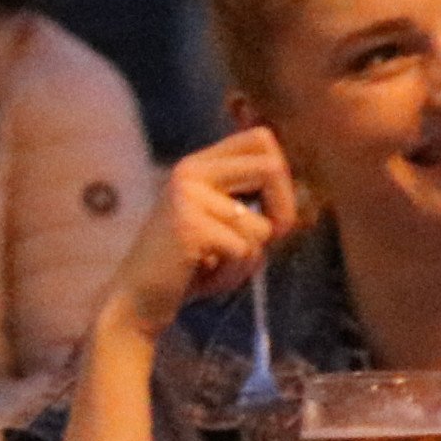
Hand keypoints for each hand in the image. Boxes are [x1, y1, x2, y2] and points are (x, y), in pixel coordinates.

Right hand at [101, 129, 298, 344]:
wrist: (136, 301)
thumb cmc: (187, 267)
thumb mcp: (221, 225)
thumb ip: (251, 204)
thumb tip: (304, 199)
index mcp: (198, 165)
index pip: (261, 139)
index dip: (280, 175)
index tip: (273, 210)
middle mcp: (190, 171)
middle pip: (272, 168)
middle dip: (284, 210)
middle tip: (273, 240)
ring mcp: (188, 197)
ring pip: (260, 225)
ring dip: (248, 259)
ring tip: (214, 267)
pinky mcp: (189, 227)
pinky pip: (244, 251)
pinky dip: (232, 275)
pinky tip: (203, 277)